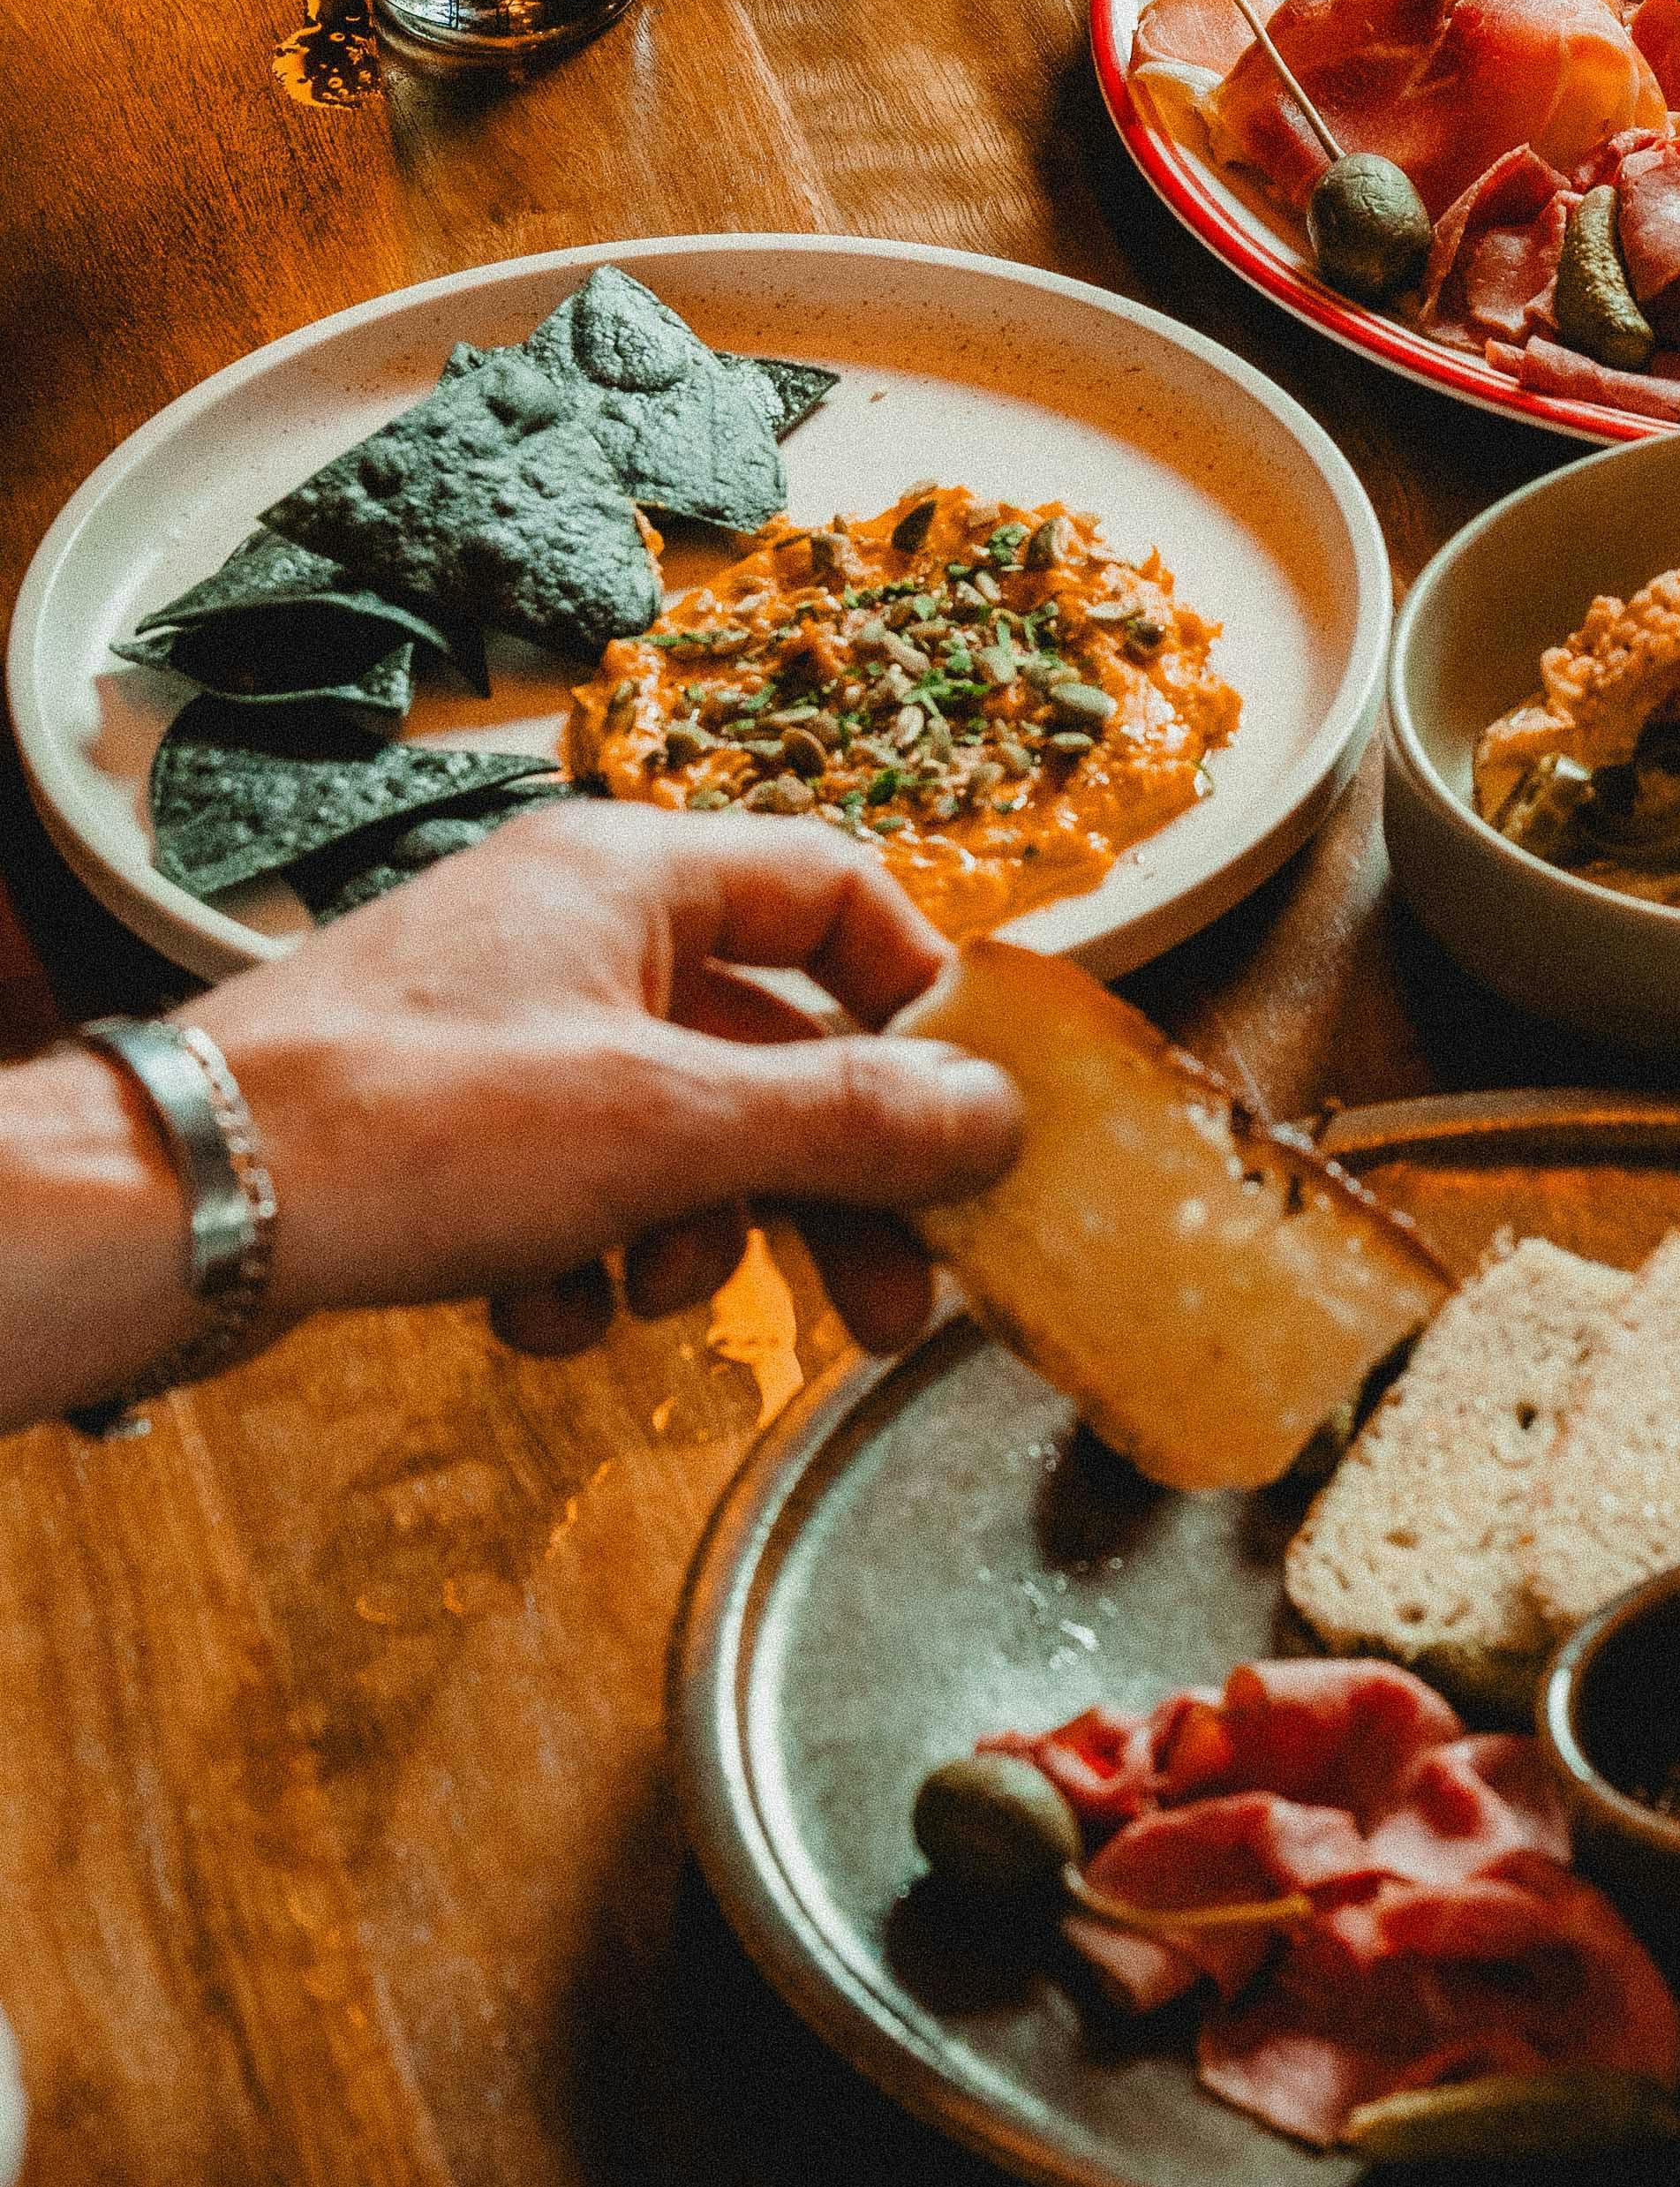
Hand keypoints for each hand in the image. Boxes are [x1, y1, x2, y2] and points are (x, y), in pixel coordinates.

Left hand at [180, 800, 1019, 1364]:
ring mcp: (504, 1026)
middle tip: (893, 1308)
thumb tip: (996, 1113)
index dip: (915, 997)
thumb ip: (848, 1122)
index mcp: (635, 874)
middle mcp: (575, 930)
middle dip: (822, 1188)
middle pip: (766, 1048)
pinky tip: (531, 1312)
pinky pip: (573, 1186)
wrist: (177, 1204)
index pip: (836, 888)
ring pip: (673, 1133)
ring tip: (638, 1302)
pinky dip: (575, 1261)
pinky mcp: (445, 1121)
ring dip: (684, 1237)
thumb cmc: (413, 1124)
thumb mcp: (668, 1127)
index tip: (963, 1112)